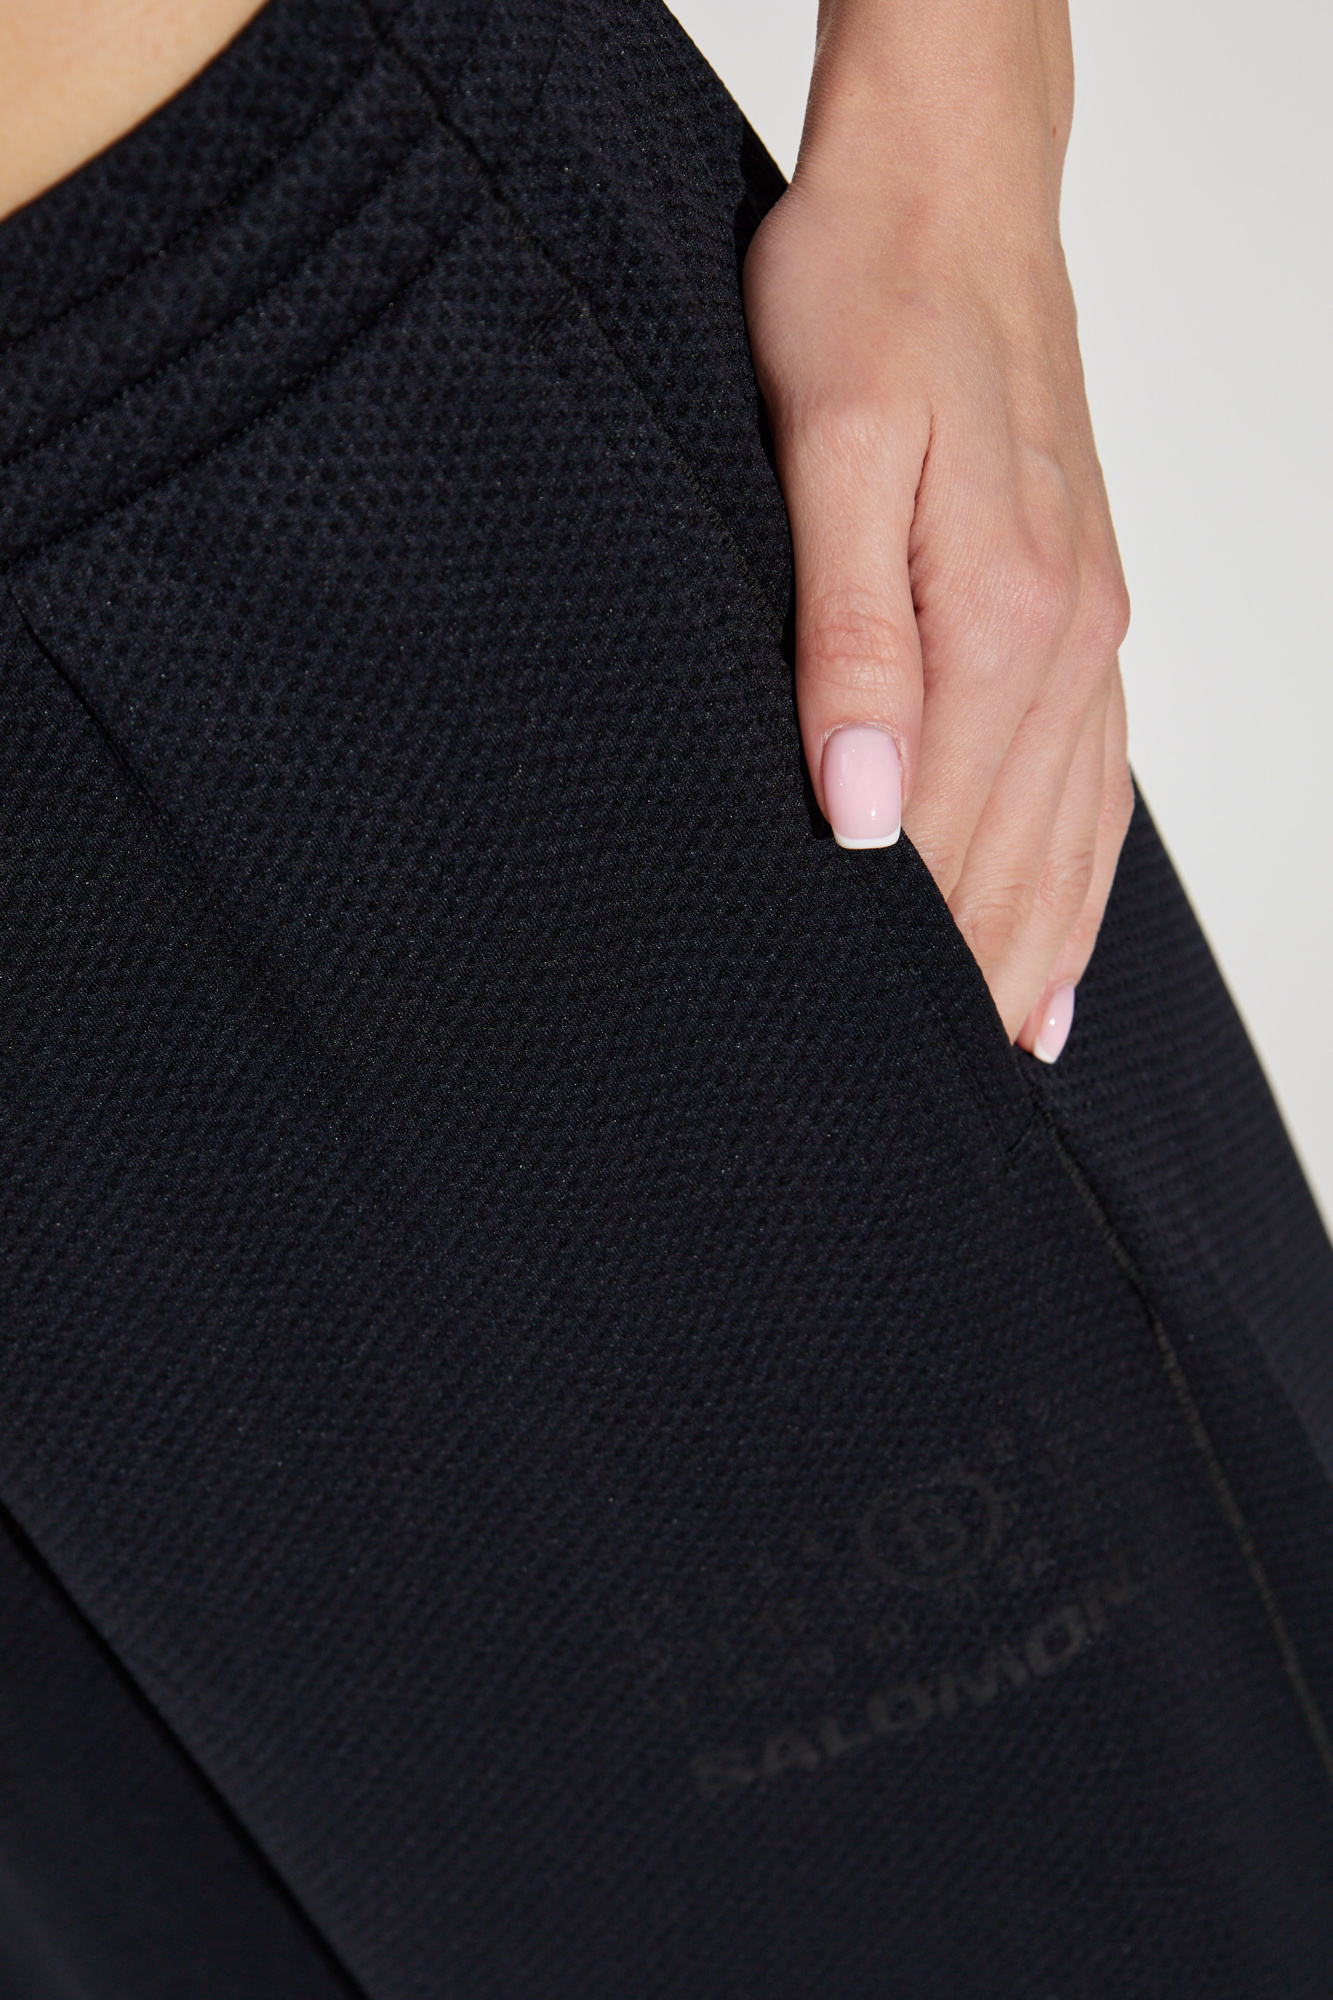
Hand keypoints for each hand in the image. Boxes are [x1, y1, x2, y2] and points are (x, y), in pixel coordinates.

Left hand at [742, 0, 1131, 1061]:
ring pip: (1071, 833)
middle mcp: (1066, 641)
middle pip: (1021, 859)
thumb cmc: (866, 296)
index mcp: (997, 620)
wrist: (952, 184)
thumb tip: (857, 806)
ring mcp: (1090, 627)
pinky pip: (1102, 776)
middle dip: (974, 982)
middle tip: (924, 1093)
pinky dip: (1086, 875)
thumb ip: (846, 638)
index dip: (898, 951)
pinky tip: (1067, 936)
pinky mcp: (1085, 604)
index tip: (860, 1046)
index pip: (940, 839)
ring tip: (1005, 1053)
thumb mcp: (823, 452)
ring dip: (1039, 951)